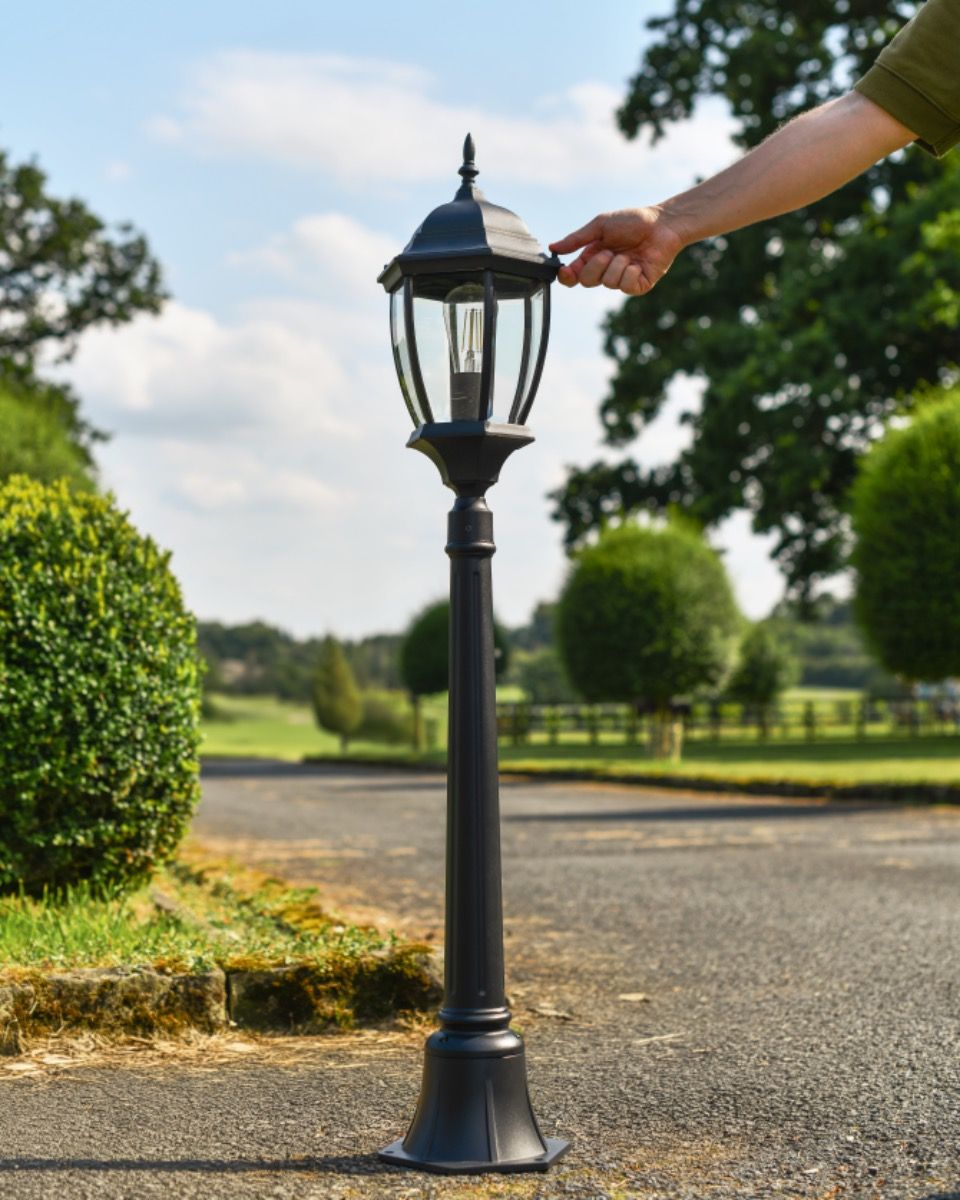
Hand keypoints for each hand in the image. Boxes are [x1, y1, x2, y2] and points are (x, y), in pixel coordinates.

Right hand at [549, 207, 687, 295]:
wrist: (662, 224)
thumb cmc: (633, 221)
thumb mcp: (600, 225)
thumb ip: (577, 238)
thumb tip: (553, 247)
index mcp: (593, 257)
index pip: (573, 276)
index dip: (567, 276)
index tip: (566, 269)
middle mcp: (605, 270)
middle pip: (587, 281)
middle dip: (596, 265)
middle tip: (609, 251)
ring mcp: (622, 280)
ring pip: (607, 282)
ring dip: (617, 265)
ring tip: (628, 254)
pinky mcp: (638, 286)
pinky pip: (625, 286)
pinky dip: (630, 272)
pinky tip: (638, 263)